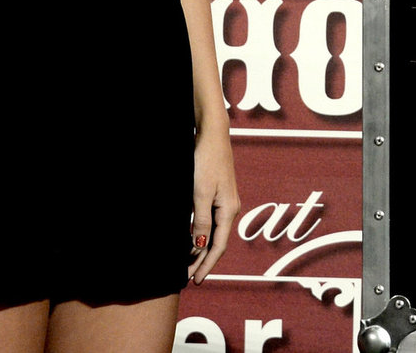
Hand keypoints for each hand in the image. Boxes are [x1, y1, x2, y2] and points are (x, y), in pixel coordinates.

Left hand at [188, 120, 239, 284]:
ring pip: (212, 232)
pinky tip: (192, 238)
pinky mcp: (217, 192)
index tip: (195, 280)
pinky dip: (201, 233)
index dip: (206, 265)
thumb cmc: (206, 162)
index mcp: (228, 210)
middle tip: (186, 277)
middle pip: (216, 241)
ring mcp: (224, 200)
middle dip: (202, 260)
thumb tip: (200, 245)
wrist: (212, 135)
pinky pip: (210, 220)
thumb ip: (201, 221)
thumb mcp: (200, 194)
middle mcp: (229, 208)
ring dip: (200, 248)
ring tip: (187, 262)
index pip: (217, 246)